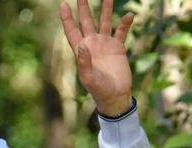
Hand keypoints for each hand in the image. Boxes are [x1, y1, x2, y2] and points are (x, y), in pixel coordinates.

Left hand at [60, 0, 133, 115]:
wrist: (115, 96)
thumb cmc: (98, 90)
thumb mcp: (88, 78)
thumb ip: (84, 62)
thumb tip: (81, 46)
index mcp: (81, 50)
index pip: (72, 30)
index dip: (67, 18)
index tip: (63, 4)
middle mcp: (92, 43)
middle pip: (86, 21)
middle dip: (84, 7)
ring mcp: (105, 44)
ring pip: (104, 21)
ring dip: (106, 9)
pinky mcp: (118, 47)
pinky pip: (121, 32)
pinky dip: (125, 23)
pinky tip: (128, 15)